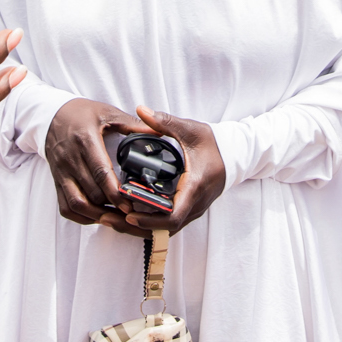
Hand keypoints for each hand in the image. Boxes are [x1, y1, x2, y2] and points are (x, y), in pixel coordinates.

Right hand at [45, 97, 152, 232]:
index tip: (130, 203)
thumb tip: (158, 132)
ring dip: (96, 215)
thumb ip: (132, 124)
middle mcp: (71, 159)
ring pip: (76, 204)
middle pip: (91, 192)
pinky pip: (66, 207)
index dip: (115, 192)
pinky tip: (97, 217)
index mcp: (85, 140)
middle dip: (111, 207)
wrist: (52, 116)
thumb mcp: (107, 113)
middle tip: (131, 213)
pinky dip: (81, 217)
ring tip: (115, 218)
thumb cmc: (81, 114)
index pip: (100, 172)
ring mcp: (62, 173)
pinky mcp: (57, 181)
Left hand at [122, 107, 227, 233]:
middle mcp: (195, 204)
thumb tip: (141, 110)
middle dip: (135, 227)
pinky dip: (148, 225)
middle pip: (163, 229)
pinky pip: (167, 226)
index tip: (129, 214)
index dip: (150, 219)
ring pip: (164, 231)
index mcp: (194, 186)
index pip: (174, 215)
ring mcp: (193, 210)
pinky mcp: (189, 210)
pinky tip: (128, 218)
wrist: (234, 154)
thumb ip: (165, 121)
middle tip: (108, 219)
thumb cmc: (212, 143)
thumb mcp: (190, 129)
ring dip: (138, 229)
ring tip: (111, 221)